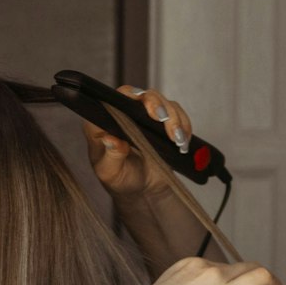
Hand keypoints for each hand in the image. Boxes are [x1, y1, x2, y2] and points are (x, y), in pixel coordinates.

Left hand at [86, 85, 191, 199]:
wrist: (141, 189)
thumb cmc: (119, 179)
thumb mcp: (110, 172)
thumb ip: (111, 156)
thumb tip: (109, 140)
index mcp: (102, 123)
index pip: (112, 99)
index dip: (127, 96)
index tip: (141, 102)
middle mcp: (123, 114)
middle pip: (141, 95)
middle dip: (156, 104)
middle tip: (162, 119)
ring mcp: (144, 116)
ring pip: (162, 102)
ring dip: (173, 117)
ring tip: (176, 139)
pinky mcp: (162, 122)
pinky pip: (177, 114)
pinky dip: (183, 125)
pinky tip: (182, 141)